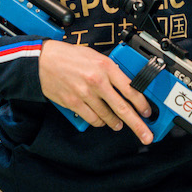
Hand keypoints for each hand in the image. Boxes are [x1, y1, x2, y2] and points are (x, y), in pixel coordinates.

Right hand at [38, 40, 154, 144]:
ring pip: (107, 116)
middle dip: (137, 124)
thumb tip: (126, 86)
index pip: (131, 89)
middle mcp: (97, 81)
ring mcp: (85, 94)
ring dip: (115, 123)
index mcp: (106, 66)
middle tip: (146, 135)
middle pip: (123, 108)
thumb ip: (111, 71)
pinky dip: (99, 122)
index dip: (142, 104)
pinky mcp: (74, 103)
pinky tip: (101, 120)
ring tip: (118, 124)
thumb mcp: (96, 57)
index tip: (147, 112)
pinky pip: (92, 119)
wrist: (44, 60)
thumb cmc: (70, 56)